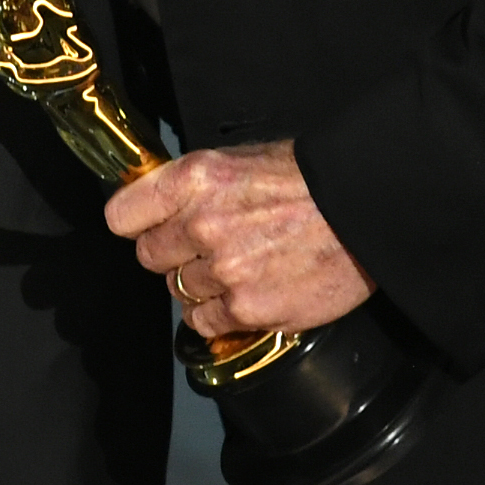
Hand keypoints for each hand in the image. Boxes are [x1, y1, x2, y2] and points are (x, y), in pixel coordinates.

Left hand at [105, 141, 374, 341]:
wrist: (362, 208)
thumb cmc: (308, 180)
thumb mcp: (240, 160)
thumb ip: (193, 187)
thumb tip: (160, 207)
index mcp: (194, 178)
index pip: (122, 215)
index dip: (137, 222)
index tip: (150, 225)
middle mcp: (200, 224)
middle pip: (149, 257)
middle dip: (174, 255)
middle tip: (210, 247)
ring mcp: (223, 271)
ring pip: (179, 292)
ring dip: (202, 286)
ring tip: (241, 267)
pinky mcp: (247, 310)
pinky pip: (204, 324)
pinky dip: (221, 315)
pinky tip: (248, 293)